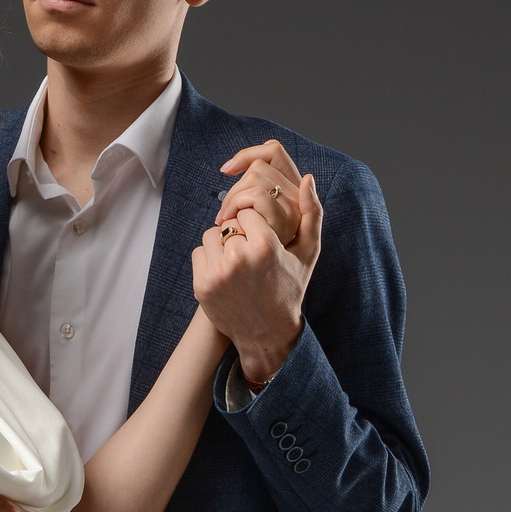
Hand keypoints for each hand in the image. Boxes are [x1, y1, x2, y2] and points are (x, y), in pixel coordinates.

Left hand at [193, 147, 322, 390]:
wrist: (266, 334)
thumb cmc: (290, 289)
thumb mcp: (307, 253)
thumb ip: (311, 213)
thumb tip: (308, 177)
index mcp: (266, 245)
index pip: (248, 210)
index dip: (255, 224)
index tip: (263, 241)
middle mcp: (239, 258)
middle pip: (229, 222)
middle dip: (239, 234)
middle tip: (251, 257)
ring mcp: (217, 273)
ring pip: (212, 234)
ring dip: (222, 244)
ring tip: (239, 265)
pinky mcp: (201, 285)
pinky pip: (199, 252)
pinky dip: (209, 259)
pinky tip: (226, 275)